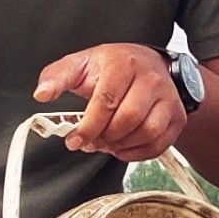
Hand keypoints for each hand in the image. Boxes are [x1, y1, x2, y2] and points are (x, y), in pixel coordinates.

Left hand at [35, 42, 188, 163]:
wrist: (151, 64)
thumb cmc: (113, 66)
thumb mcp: (81, 63)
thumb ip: (57, 76)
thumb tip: (41, 94)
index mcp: (123, 64)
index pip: (107, 100)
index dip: (88, 126)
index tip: (74, 140)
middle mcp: (150, 79)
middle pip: (128, 118)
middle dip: (104, 137)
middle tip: (91, 142)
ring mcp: (168, 98)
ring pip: (147, 132)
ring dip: (121, 145)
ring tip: (106, 142)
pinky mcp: (177, 116)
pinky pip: (159, 144)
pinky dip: (137, 153)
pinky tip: (122, 147)